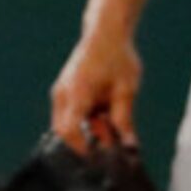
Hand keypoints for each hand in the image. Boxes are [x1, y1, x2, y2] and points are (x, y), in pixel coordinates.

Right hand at [50, 25, 141, 154]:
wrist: (106, 32)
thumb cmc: (117, 58)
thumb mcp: (126, 91)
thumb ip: (124, 120)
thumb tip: (128, 146)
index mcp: (77, 93)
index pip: (70, 131)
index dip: (82, 148)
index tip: (99, 158)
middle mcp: (64, 94)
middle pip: (64, 131)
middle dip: (85, 141)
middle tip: (109, 142)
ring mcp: (62, 92)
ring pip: (68, 123)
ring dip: (88, 128)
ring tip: (110, 119)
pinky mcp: (65, 91)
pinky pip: (71, 113)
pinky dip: (85, 119)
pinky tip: (104, 112)